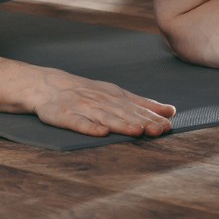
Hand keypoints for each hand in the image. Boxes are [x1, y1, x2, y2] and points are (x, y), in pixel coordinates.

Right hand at [29, 71, 176, 137]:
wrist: (48, 86)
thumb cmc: (87, 93)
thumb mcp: (116, 94)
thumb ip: (142, 104)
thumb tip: (170, 111)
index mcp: (115, 96)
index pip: (136, 107)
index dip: (152, 116)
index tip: (168, 124)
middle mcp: (102, 101)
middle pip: (125, 113)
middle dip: (143, 121)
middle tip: (160, 130)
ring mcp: (84, 108)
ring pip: (106, 118)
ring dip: (122, 125)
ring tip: (137, 131)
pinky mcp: (66, 116)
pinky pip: (79, 123)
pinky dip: (90, 128)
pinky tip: (101, 133)